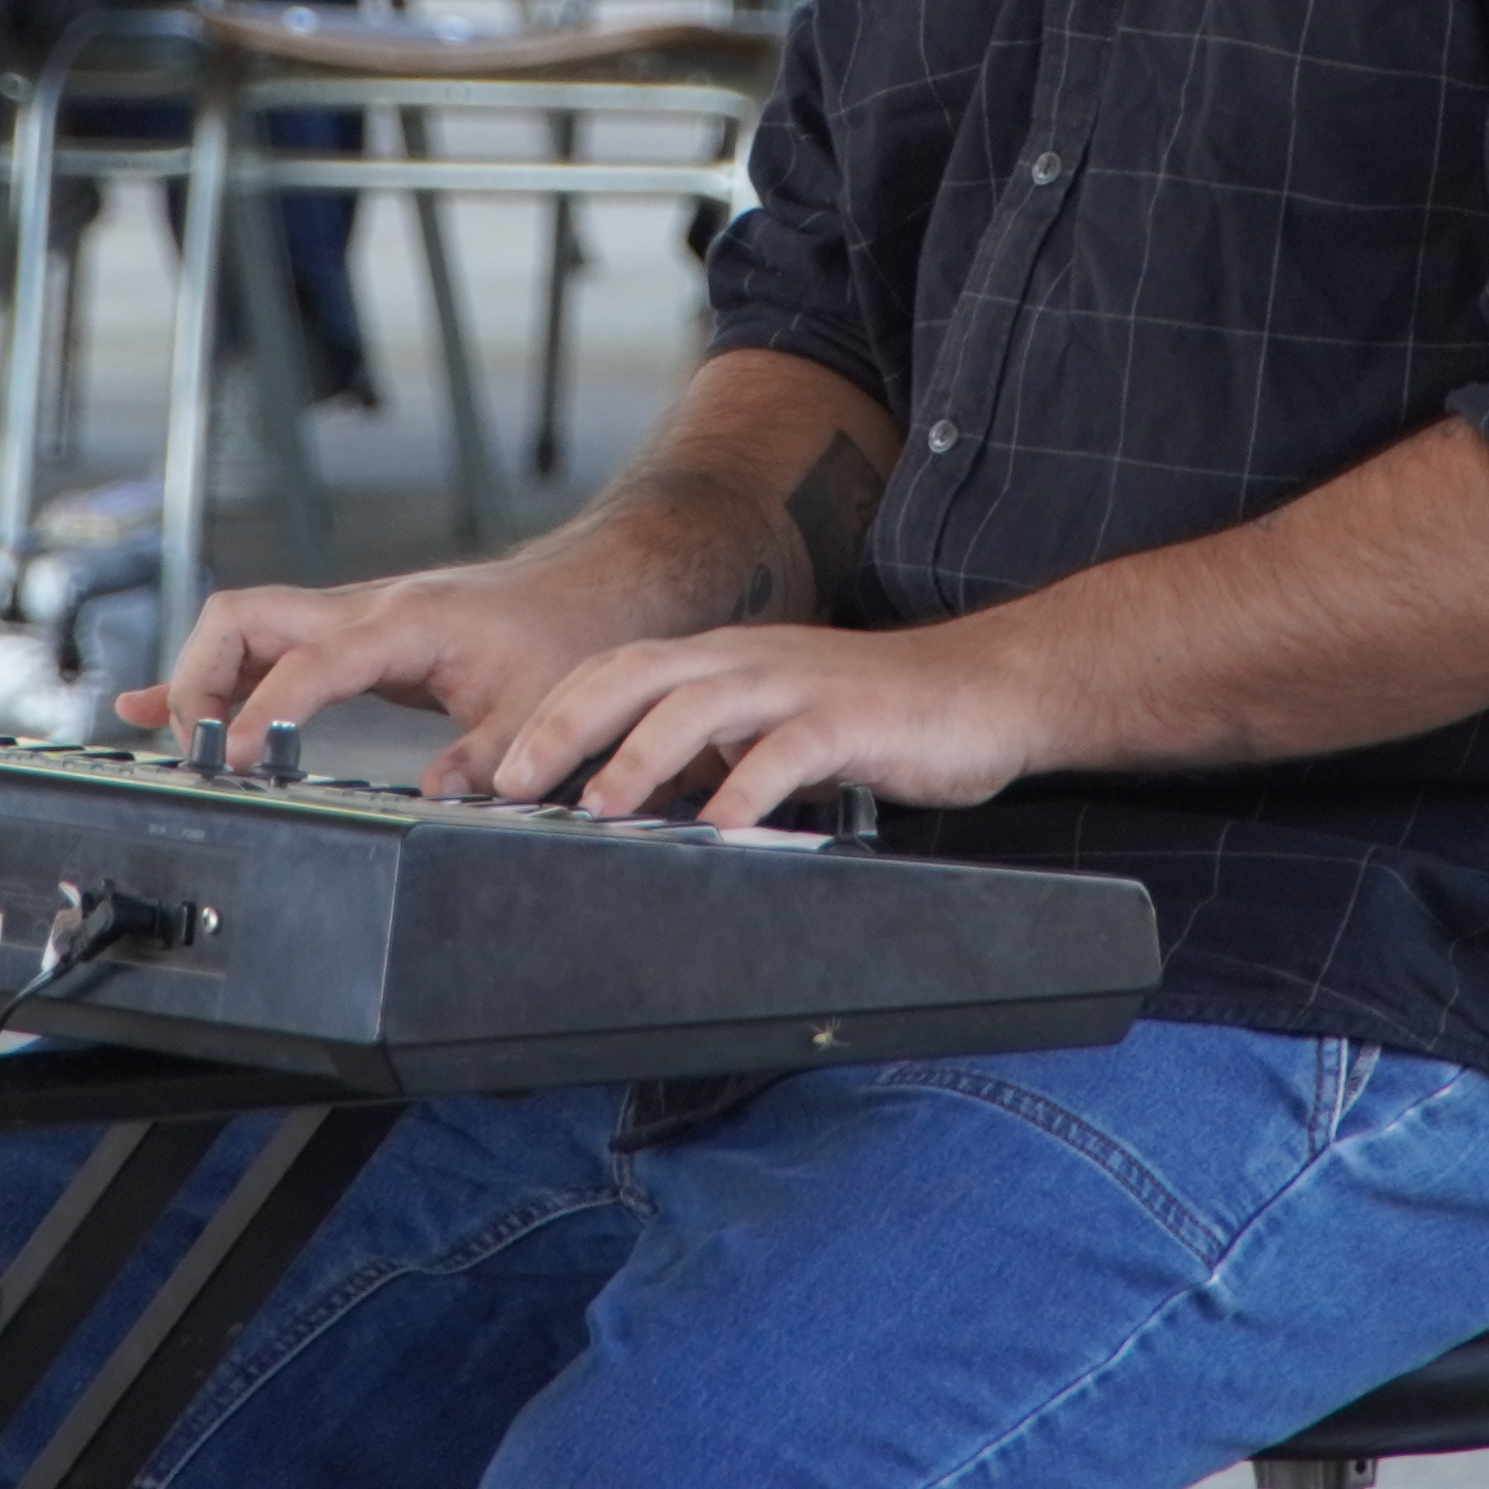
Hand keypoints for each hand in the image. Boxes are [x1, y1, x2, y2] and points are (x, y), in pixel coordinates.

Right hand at [127, 507, 760, 783]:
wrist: (594, 586)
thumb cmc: (568, 634)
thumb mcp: (539, 706)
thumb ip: (487, 755)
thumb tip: (438, 798)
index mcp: (404, 623)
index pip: (305, 661)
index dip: (259, 710)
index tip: (229, 759)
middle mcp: (365, 610)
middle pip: (242, 618)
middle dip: (199, 678)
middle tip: (193, 752)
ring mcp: (352, 618)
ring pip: (244, 625)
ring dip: (201, 676)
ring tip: (175, 743)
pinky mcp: (353, 637)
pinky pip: (266, 645)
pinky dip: (214, 677)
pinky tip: (160, 708)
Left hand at [483, 619, 1064, 826]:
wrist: (988, 688)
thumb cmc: (880, 717)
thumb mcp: (780, 726)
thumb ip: (718, 752)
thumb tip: (647, 803)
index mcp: (724, 661)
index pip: (617, 670)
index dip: (553, 712)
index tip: (500, 768)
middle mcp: (748, 661)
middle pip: (635, 674)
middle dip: (567, 725)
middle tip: (515, 781)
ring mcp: (796, 685)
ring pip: (698, 706)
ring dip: (639, 757)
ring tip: (599, 808)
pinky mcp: (849, 720)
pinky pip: (786, 751)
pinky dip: (745, 789)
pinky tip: (719, 827)